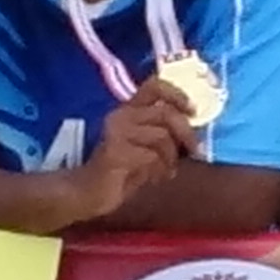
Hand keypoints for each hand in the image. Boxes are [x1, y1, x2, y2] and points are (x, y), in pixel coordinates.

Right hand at [64, 88, 201, 223]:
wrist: (85, 193)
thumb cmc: (118, 172)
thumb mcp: (144, 149)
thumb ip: (163, 136)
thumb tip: (193, 134)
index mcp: (128, 110)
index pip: (154, 86)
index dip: (177, 94)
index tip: (193, 111)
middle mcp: (121, 114)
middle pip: (166, 113)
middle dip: (186, 133)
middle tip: (194, 152)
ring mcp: (116, 131)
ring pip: (162, 136)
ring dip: (170, 158)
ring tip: (165, 171)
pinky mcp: (115, 151)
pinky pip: (152, 156)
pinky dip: (159, 170)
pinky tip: (153, 179)